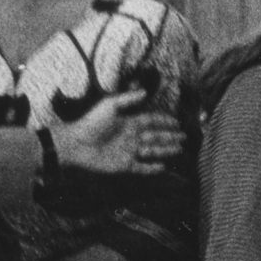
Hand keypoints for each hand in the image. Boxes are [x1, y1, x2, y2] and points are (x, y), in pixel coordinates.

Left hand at [59, 90, 186, 175]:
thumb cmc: (91, 123)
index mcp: (129, 122)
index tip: (177, 122)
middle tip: (184, 137)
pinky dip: (152, 168)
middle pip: (156, 136)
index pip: (152, 121)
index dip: (165, 121)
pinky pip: (142, 167)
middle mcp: (131, 137)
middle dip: (170, 137)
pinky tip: (163, 166)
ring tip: (179, 149)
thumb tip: (145, 92)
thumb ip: (128, 99)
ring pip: (153, 151)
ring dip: (166, 150)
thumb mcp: (110, 105)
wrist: (76, 144)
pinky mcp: (124, 166)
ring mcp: (128, 152)